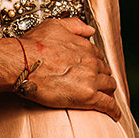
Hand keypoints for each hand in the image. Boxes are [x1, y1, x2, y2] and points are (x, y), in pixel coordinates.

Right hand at [0, 19, 119, 119]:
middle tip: (98, 84)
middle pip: (105, 71)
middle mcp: (91, 62)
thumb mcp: (55, 25)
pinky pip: (107, 104)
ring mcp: (91, 79)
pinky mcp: (87, 96)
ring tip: (106, 97)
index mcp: (85, 46)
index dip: (96, 63)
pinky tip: (114, 113)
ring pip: (109, 86)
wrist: (23, 62)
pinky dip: (113, 109)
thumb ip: (75, 25)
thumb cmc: (33, 45)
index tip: (93, 69)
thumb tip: (89, 30)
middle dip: (103, 77)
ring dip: (108, 91)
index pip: (98, 56)